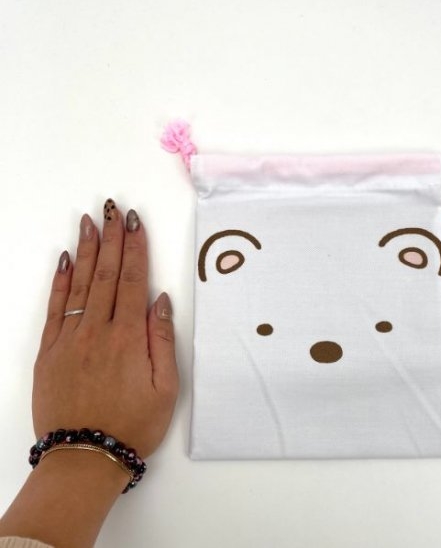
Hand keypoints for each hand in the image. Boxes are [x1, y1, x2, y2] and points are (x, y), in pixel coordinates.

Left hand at [32, 199, 178, 457]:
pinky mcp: (49, 352)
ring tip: (90, 221)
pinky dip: (60, 282)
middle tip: (113, 208)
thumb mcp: (165, 388)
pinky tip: (65, 260)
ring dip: (86, 249)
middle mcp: (97, 331)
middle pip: (106, 273)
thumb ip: (163, 341)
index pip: (132, 281)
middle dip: (112, 237)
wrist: (84, 457)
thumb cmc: (133, 425)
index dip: (135, 248)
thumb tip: (162, 302)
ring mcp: (69, 339)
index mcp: (128, 338)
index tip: (135, 222)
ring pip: (80, 284)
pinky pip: (55, 308)